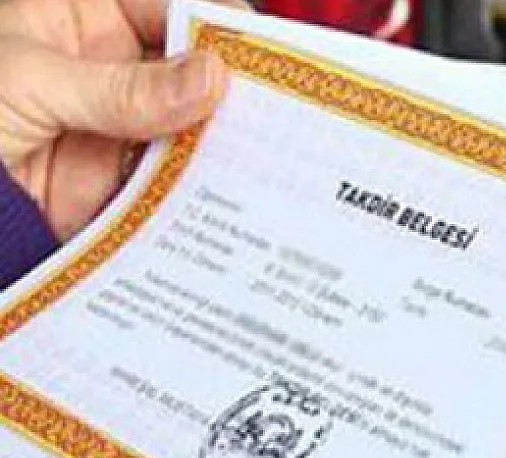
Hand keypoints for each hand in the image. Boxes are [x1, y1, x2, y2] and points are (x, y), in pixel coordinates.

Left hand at [0, 0, 247, 241]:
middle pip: (196, 66)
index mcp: (84, 13)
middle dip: (235, 88)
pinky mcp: (125, 180)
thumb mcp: (31, 83)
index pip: (172, 4)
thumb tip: (211, 78)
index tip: (262, 55)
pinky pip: (178, 180)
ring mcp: (124, 124)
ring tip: (265, 159)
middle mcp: (113, 63)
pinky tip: (231, 195)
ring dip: (227, 141)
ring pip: (196, 125)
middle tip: (278, 113)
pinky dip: (205, 190)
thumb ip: (123, 87)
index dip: (220, 24)